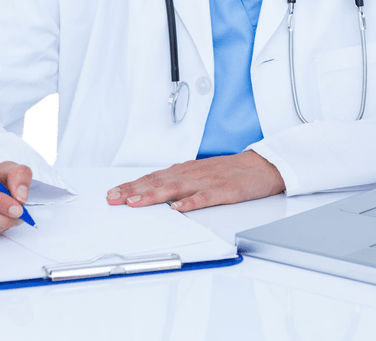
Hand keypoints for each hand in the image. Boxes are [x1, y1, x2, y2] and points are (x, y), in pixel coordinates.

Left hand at [105, 151, 284, 211]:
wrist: (262, 165)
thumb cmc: (229, 171)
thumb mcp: (199, 173)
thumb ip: (178, 182)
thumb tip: (152, 191)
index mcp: (185, 171)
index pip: (152, 178)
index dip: (131, 185)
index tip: (112, 194)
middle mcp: (192, 174)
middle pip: (158, 182)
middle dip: (133, 190)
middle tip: (113, 199)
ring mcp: (208, 182)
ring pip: (177, 188)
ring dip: (154, 195)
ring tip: (136, 202)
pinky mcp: (226, 191)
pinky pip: (206, 198)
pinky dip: (191, 203)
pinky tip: (178, 209)